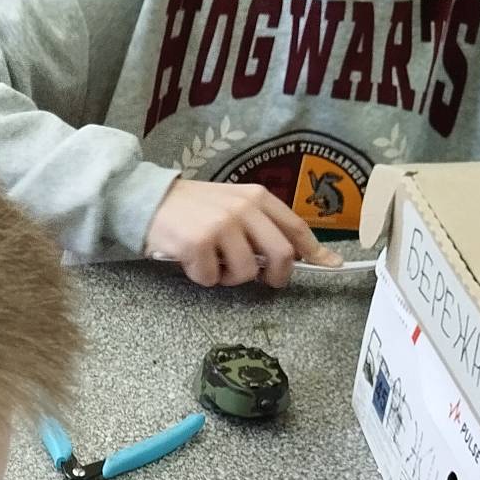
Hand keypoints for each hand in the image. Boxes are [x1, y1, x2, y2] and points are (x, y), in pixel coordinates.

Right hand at [144, 179, 339, 286]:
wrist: (149, 200)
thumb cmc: (192, 208)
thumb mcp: (231, 205)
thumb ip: (259, 226)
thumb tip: (288, 256)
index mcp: (256, 197)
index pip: (295, 227)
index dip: (314, 250)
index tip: (331, 264)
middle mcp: (244, 208)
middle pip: (280, 254)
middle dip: (276, 276)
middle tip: (264, 282)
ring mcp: (221, 225)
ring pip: (245, 272)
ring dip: (230, 278)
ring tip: (214, 265)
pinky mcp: (199, 243)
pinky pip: (212, 278)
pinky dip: (202, 277)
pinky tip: (191, 262)